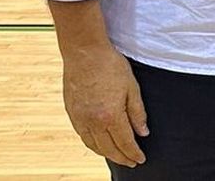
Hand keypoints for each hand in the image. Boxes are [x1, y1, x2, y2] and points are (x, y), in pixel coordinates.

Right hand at [61, 42, 148, 167]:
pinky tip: (99, 144)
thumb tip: (143, 132)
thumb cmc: (110, 65)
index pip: (125, 142)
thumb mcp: (131, 87)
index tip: (140, 159)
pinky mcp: (72, 113)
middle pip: (109, 149)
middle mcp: (93, 121)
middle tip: (132, 162)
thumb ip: (137, 112)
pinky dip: (92, 144)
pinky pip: (82, 136)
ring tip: (118, 155)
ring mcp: (80, 118)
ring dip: (106, 153)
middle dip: (122, 157)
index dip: (133, 153)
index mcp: (110, 115)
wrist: (84, 52)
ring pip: (93, 145)